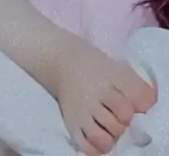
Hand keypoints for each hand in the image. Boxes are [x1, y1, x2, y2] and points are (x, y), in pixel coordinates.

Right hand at [53, 40, 155, 155]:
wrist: (61, 61)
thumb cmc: (93, 66)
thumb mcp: (115, 68)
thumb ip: (133, 85)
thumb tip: (146, 107)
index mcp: (110, 76)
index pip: (137, 96)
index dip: (141, 103)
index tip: (136, 101)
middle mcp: (96, 93)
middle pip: (123, 117)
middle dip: (126, 119)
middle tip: (120, 114)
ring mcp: (82, 110)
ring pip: (104, 135)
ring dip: (113, 135)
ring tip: (111, 128)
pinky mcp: (72, 122)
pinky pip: (86, 144)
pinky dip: (97, 148)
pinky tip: (101, 139)